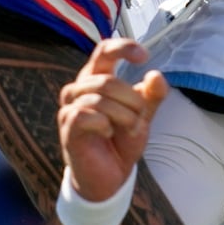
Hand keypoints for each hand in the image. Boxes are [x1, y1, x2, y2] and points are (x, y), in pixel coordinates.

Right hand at [57, 37, 167, 199]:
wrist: (110, 177)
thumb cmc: (121, 141)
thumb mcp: (143, 116)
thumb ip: (151, 96)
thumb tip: (156, 75)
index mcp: (97, 79)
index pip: (104, 51)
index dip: (123, 47)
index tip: (144, 56)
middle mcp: (79, 88)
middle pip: (108, 81)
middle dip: (133, 102)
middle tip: (140, 121)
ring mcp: (70, 107)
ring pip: (100, 98)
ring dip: (123, 116)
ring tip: (129, 130)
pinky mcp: (67, 127)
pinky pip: (86, 114)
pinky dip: (105, 124)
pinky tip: (108, 133)